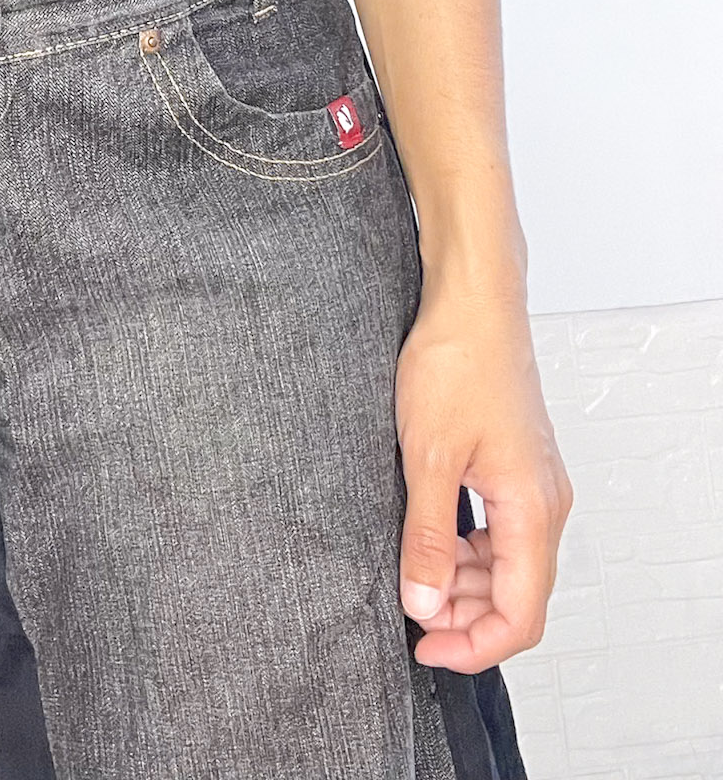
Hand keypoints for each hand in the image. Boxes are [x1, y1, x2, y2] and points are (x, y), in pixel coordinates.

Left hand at [393, 277, 572, 670]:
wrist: (472, 302)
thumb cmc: (455, 364)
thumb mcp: (428, 457)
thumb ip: (426, 535)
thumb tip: (422, 602)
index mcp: (532, 510)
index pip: (520, 615)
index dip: (473, 646)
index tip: (423, 648)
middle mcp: (544, 503)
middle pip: (516, 595)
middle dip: (463, 616)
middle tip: (407, 612)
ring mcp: (534, 484)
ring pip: (506, 563)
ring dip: (461, 581)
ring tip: (410, 573)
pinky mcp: (516, 467)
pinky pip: (499, 530)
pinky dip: (465, 547)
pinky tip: (427, 538)